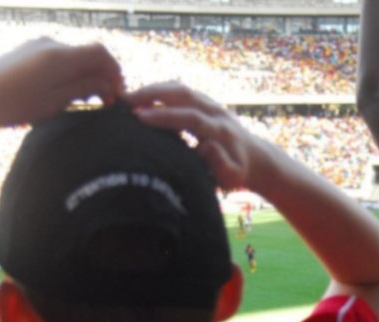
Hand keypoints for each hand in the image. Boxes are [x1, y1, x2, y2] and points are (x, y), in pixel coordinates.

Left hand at [0, 38, 123, 129]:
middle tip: (105, 102)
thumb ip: (84, 88)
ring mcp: (37, 45)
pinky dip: (69, 73)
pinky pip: (58, 59)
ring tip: (86, 101)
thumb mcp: (55, 102)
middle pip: (88, 54)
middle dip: (101, 76)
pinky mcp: (27, 51)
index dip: (114, 72)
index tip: (117, 94)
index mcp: (59, 55)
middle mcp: (50, 44)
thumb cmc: (13, 105)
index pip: (100, 53)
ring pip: (74, 57)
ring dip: (85, 76)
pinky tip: (66, 93)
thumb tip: (107, 83)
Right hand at [127, 81, 266, 189]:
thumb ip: (220, 164)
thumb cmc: (237, 171)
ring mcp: (210, 103)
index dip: (165, 116)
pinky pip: (179, 90)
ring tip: (126, 98)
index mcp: (221, 130)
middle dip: (152, 94)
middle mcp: (216, 111)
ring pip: (179, 88)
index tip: (139, 117)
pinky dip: (159, 91)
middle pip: (183, 94)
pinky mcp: (204, 101)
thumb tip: (205, 145)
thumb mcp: (232, 176)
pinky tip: (140, 99)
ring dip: (152, 89)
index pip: (190, 117)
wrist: (254, 156)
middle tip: (124, 101)